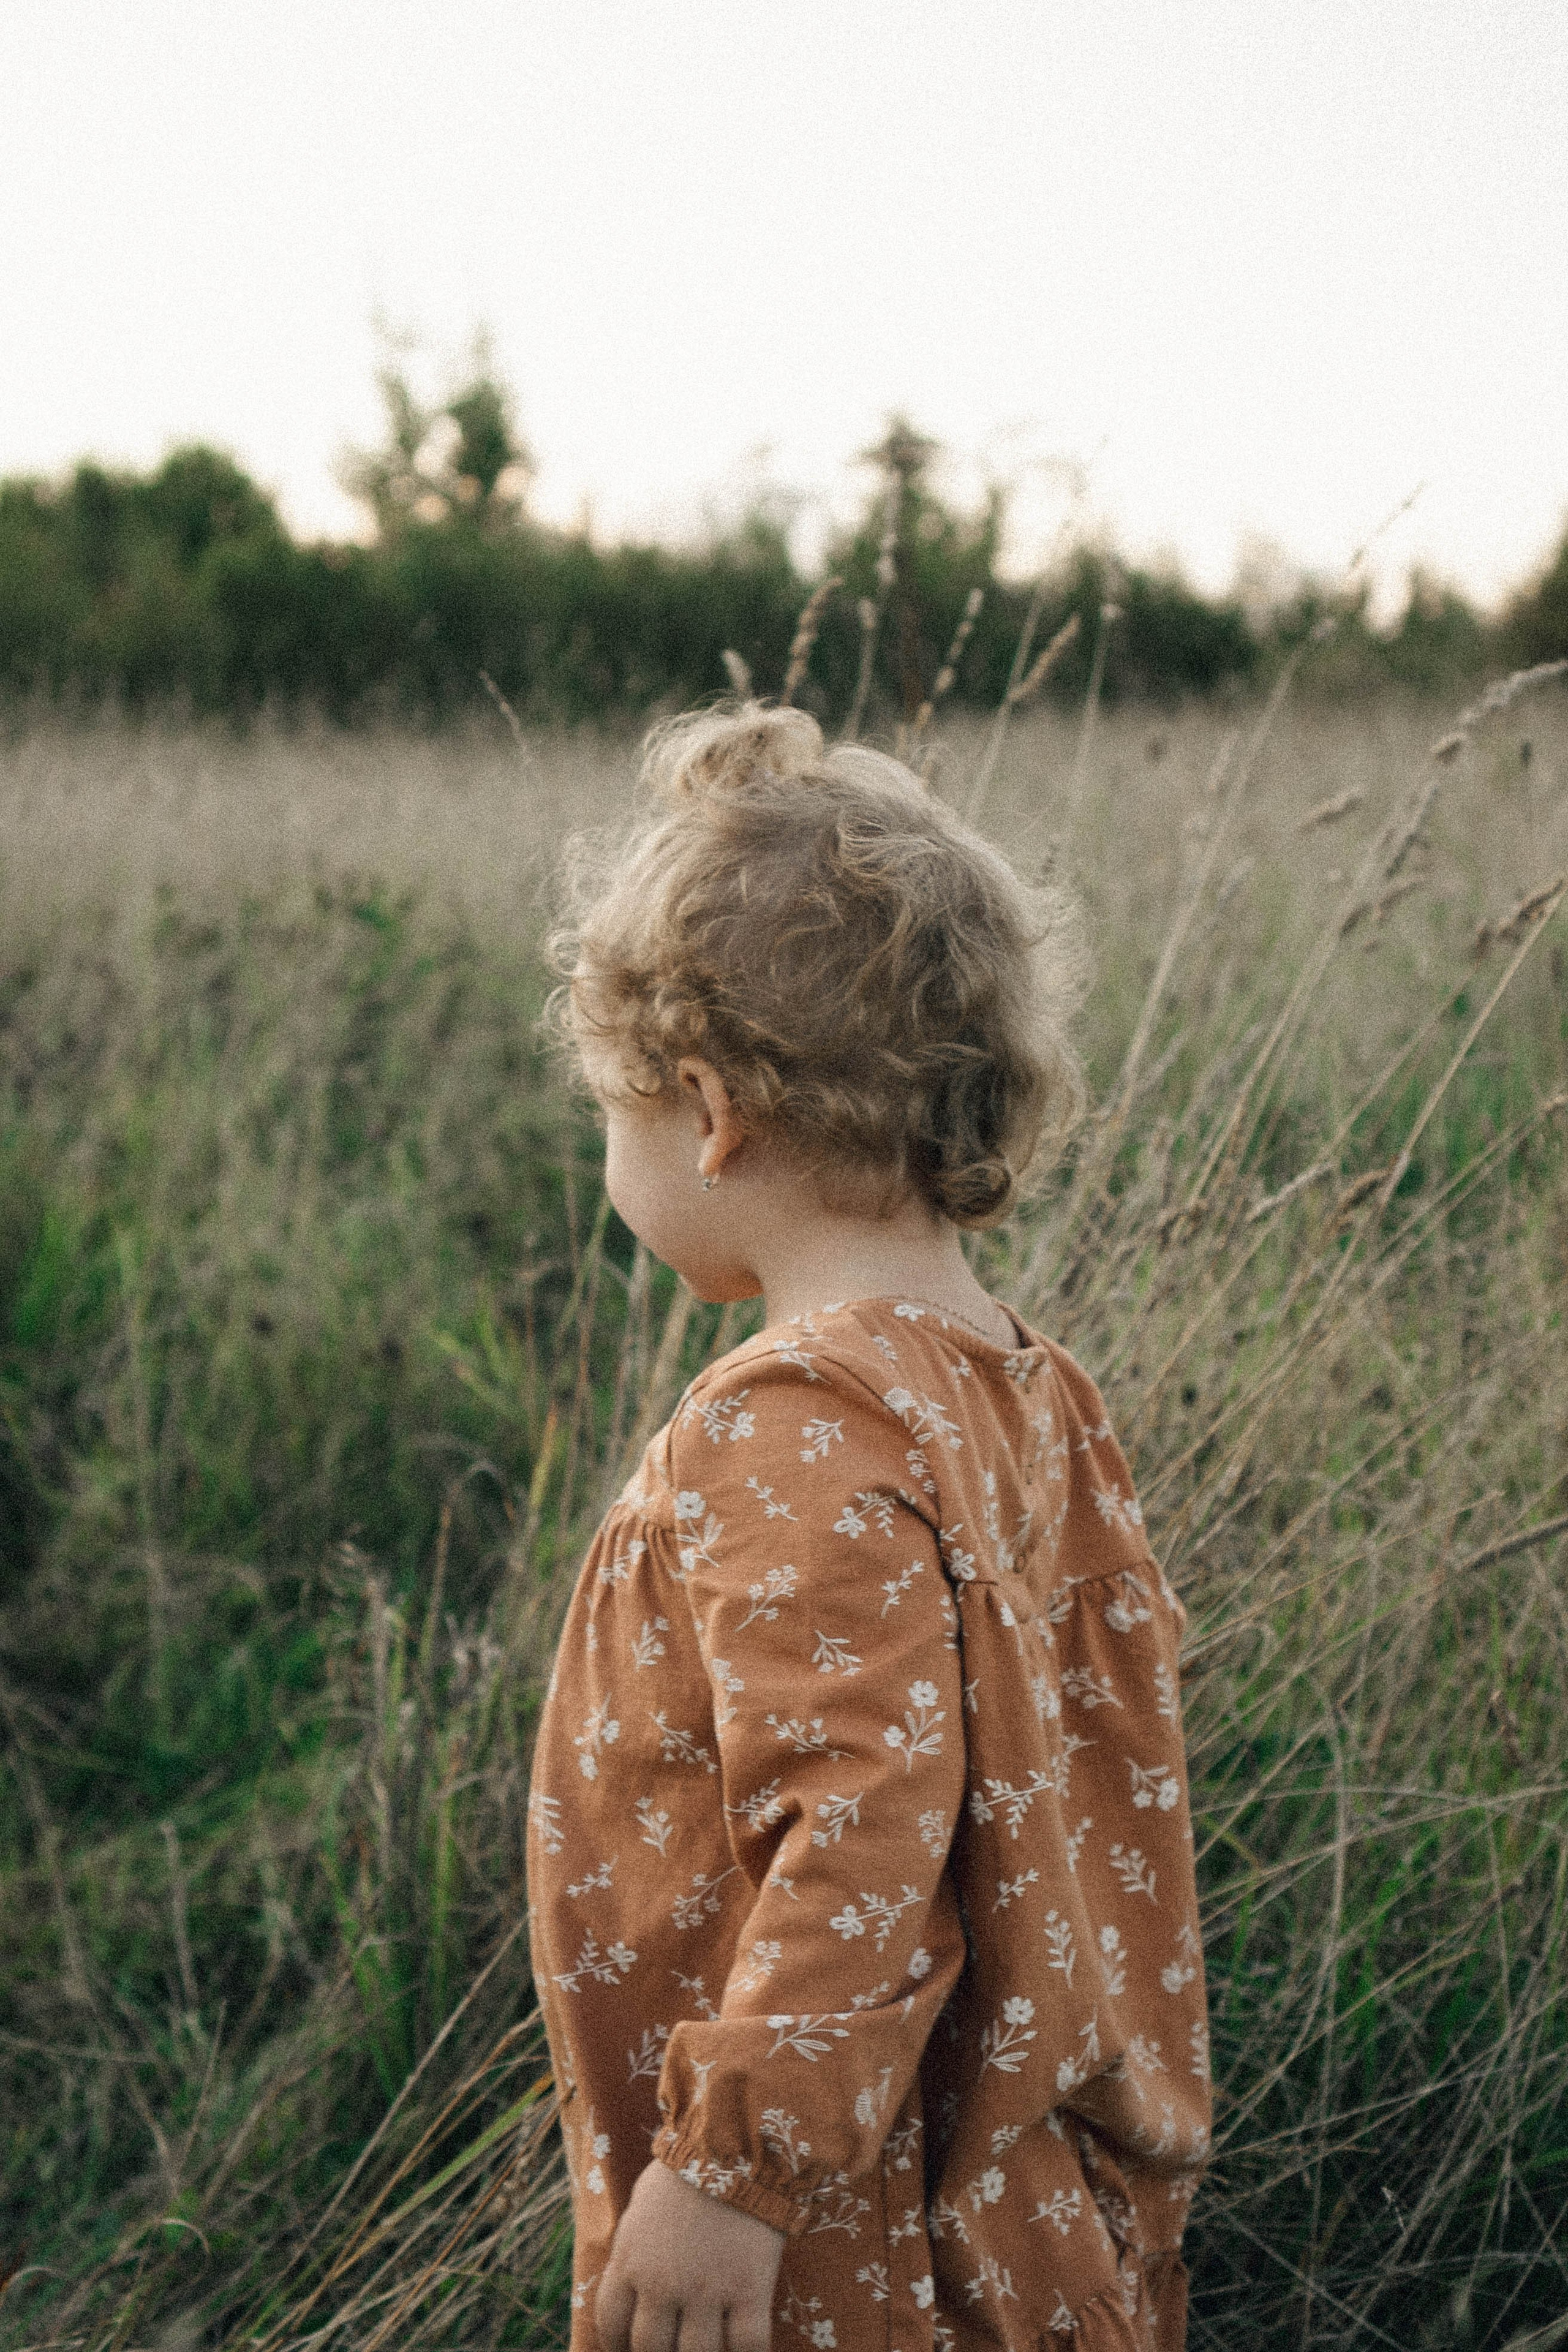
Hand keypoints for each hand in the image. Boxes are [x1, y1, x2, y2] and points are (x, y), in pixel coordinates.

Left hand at [596, 2157, 785, 2351]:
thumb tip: (630, 2280)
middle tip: (674, 2346)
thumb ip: (632, 2248)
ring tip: (710, 2347)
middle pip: (650, 2348)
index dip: (617, 2346)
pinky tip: (747, 2349)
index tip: (630, 2348)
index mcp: (631, 2259)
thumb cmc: (686, 2171)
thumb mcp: (641, 2207)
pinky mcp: (749, 2289)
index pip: (611, 2324)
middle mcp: (662, 2283)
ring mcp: (707, 2289)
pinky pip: (748, 2346)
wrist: (736, 2143)